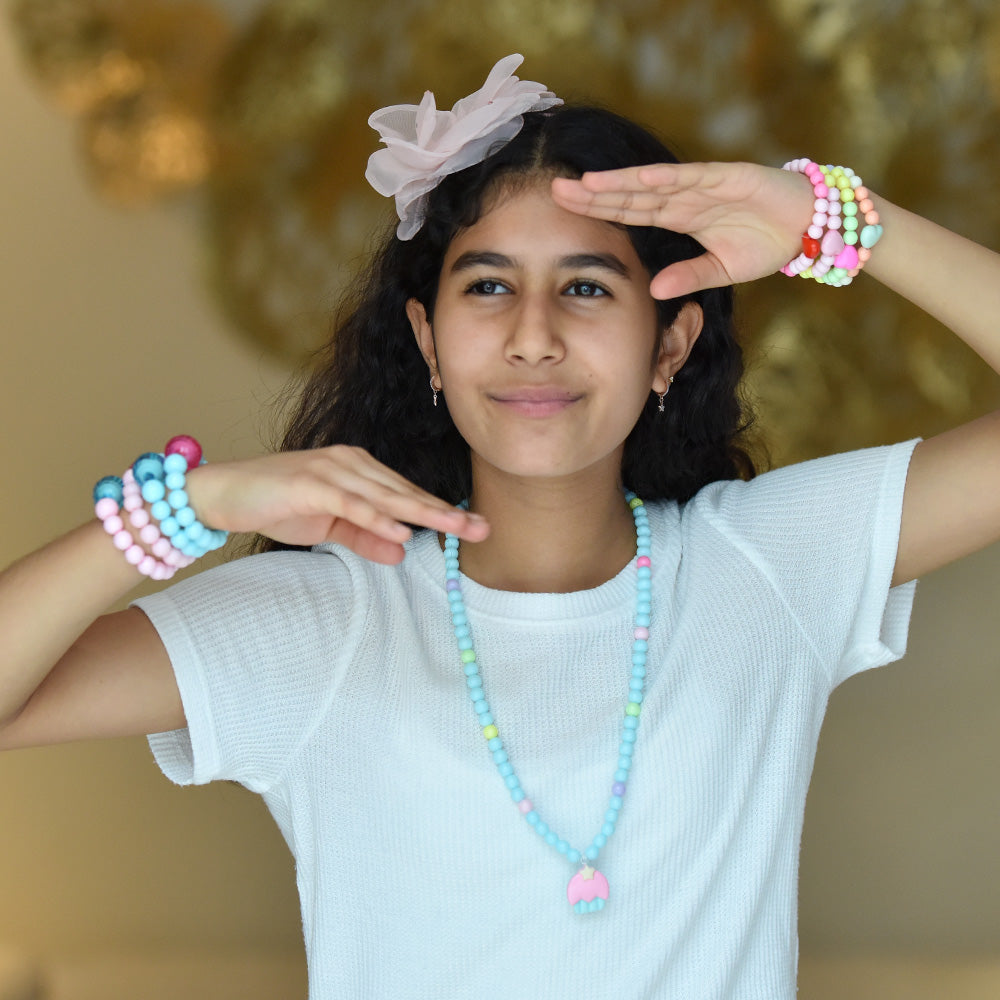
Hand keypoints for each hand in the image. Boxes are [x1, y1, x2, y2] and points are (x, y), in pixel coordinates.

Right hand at [185, 446, 488, 563]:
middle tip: (482, 529)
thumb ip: (365, 536)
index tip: (473, 527)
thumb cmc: (276, 503)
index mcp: (359, 469)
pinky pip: (351, 503)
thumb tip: (401, 550)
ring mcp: (331, 469)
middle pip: (406, 492)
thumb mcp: (328, 527)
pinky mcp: (311, 483)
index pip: (406, 494)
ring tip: (456, 528)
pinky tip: (401, 530)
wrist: (222, 493)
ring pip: (386, 495)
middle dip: (445, 512)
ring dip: (422, 513)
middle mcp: (351, 462)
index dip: (440, 511)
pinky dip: (377, 517)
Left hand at [550, 162, 812, 298]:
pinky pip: (691, 179)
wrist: (813, 226)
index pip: (630, 213)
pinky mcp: (728, 179)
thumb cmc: (767, 243)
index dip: (599, 210)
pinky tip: (635, 177)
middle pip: (631, 195)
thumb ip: (688, 277)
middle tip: (555, 190)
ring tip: (584, 183)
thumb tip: (653, 291)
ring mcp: (704, 185)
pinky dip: (664, 178)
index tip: (565, 210)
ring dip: (618, 183)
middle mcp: (685, 197)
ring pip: (652, 184)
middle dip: (594, 193)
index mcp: (680, 216)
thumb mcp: (721, 270)